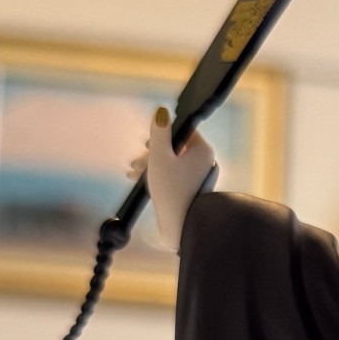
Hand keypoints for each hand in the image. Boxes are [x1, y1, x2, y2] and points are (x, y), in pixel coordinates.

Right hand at [128, 107, 216, 252]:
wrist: (181, 228)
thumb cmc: (171, 191)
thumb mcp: (159, 156)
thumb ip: (159, 132)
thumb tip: (161, 111)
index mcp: (203, 151)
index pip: (184, 130)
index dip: (163, 132)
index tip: (147, 141)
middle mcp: (205, 162)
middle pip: (175, 147)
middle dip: (152, 152)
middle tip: (136, 161)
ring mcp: (199, 178)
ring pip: (172, 163)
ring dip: (151, 164)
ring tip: (133, 173)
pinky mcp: (192, 192)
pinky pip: (174, 176)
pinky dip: (159, 175)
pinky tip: (142, 182)